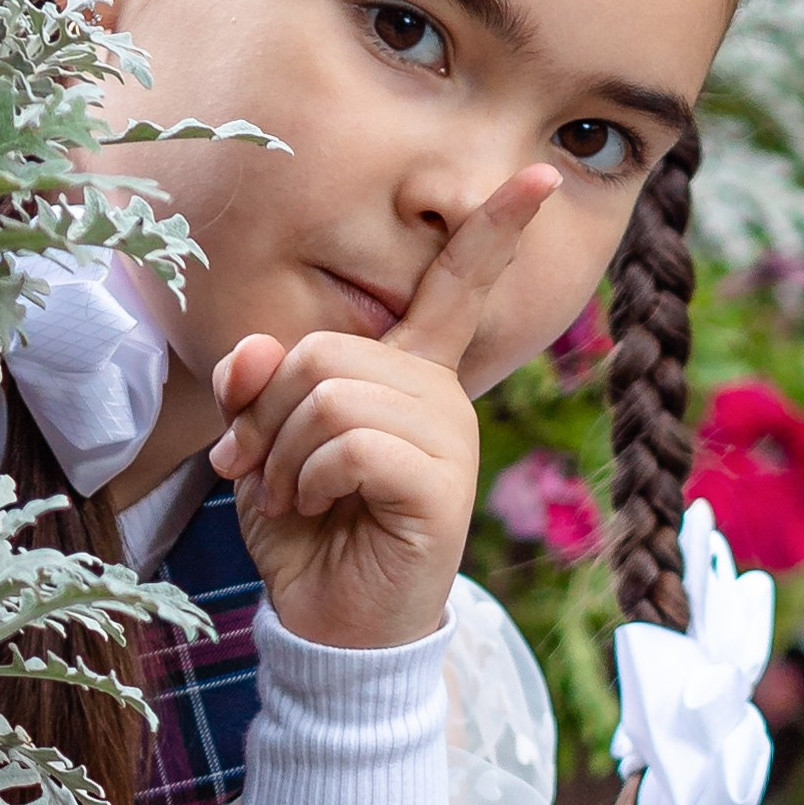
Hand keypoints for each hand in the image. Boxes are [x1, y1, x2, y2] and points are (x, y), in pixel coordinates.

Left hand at [207, 167, 559, 649]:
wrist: (332, 628)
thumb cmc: (309, 535)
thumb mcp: (266, 450)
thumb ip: (261, 389)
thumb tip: (259, 351)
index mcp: (412, 376)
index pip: (458, 288)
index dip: (495, 230)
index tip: (544, 176)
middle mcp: (442, 397)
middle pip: (325, 350)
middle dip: (269, 415)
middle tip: (268, 472)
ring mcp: (450, 441)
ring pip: (331, 394)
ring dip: (284, 456)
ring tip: (296, 498)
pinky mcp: (442, 486)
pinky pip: (351, 443)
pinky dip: (310, 479)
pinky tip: (320, 510)